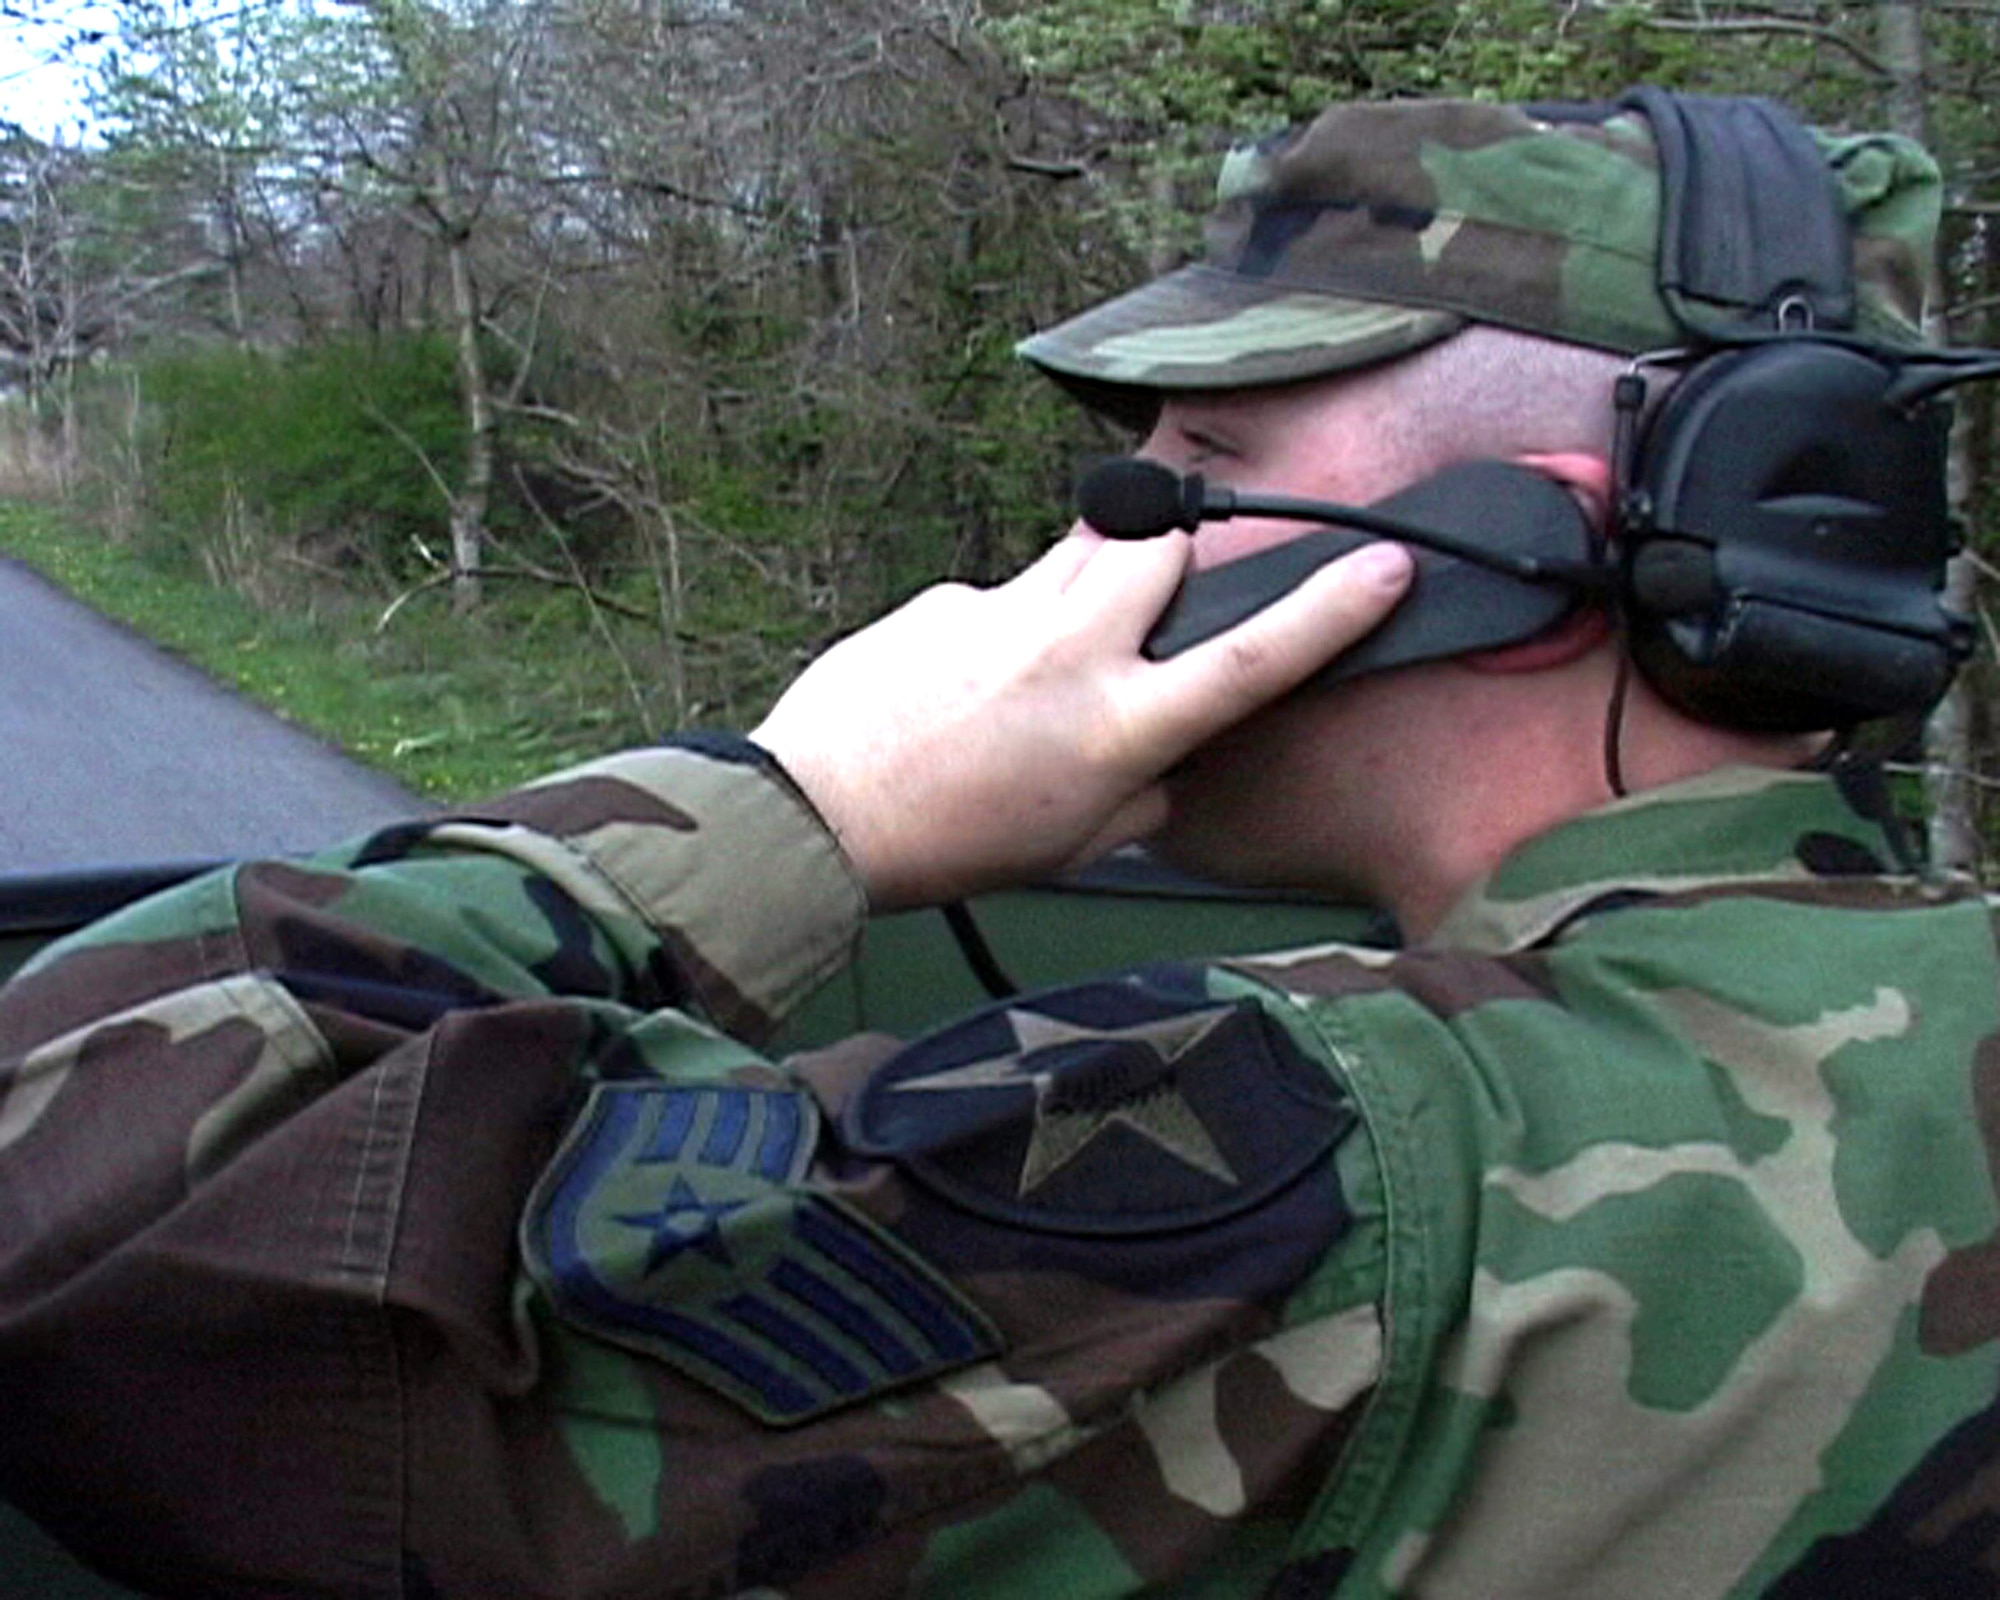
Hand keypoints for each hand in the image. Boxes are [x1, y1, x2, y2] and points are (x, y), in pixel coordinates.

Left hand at [752, 529, 1413, 909]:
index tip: (1387, 564)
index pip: (1251, 659)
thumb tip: (1171, 767)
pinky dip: (1007, 624)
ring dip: (1097, 577)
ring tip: (1057, 646)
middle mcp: (1072, 654)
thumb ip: (1143, 795)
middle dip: (1180, 547)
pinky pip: (1003, 591)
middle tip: (1164, 590)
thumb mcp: (1075, 846)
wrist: (819, 814)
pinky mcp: (946, 598)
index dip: (1331, 610)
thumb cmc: (951, 845)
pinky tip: (969, 681)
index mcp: (1119, 728)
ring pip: (1085, 548)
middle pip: (1164, 542)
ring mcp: (1005, 613)